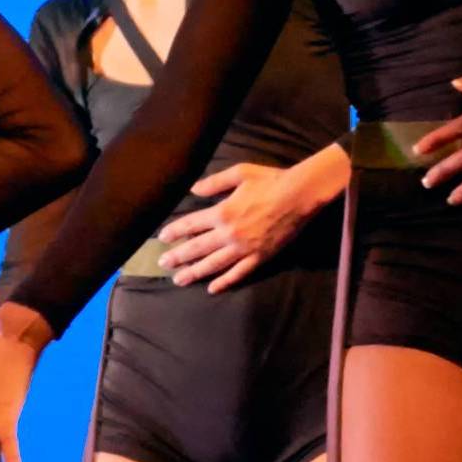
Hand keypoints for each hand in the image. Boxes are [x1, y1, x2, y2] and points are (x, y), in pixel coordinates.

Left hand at [157, 146, 349, 292]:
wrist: (299, 195)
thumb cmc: (270, 180)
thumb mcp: (240, 173)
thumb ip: (214, 183)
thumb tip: (193, 190)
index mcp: (222, 212)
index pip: (191, 224)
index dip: (175, 232)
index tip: (162, 239)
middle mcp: (229, 234)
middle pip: (197, 248)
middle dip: (178, 257)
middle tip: (163, 264)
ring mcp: (244, 248)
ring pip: (214, 265)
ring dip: (194, 273)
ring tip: (179, 280)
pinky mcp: (259, 257)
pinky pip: (238, 273)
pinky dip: (225, 282)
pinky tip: (212, 288)